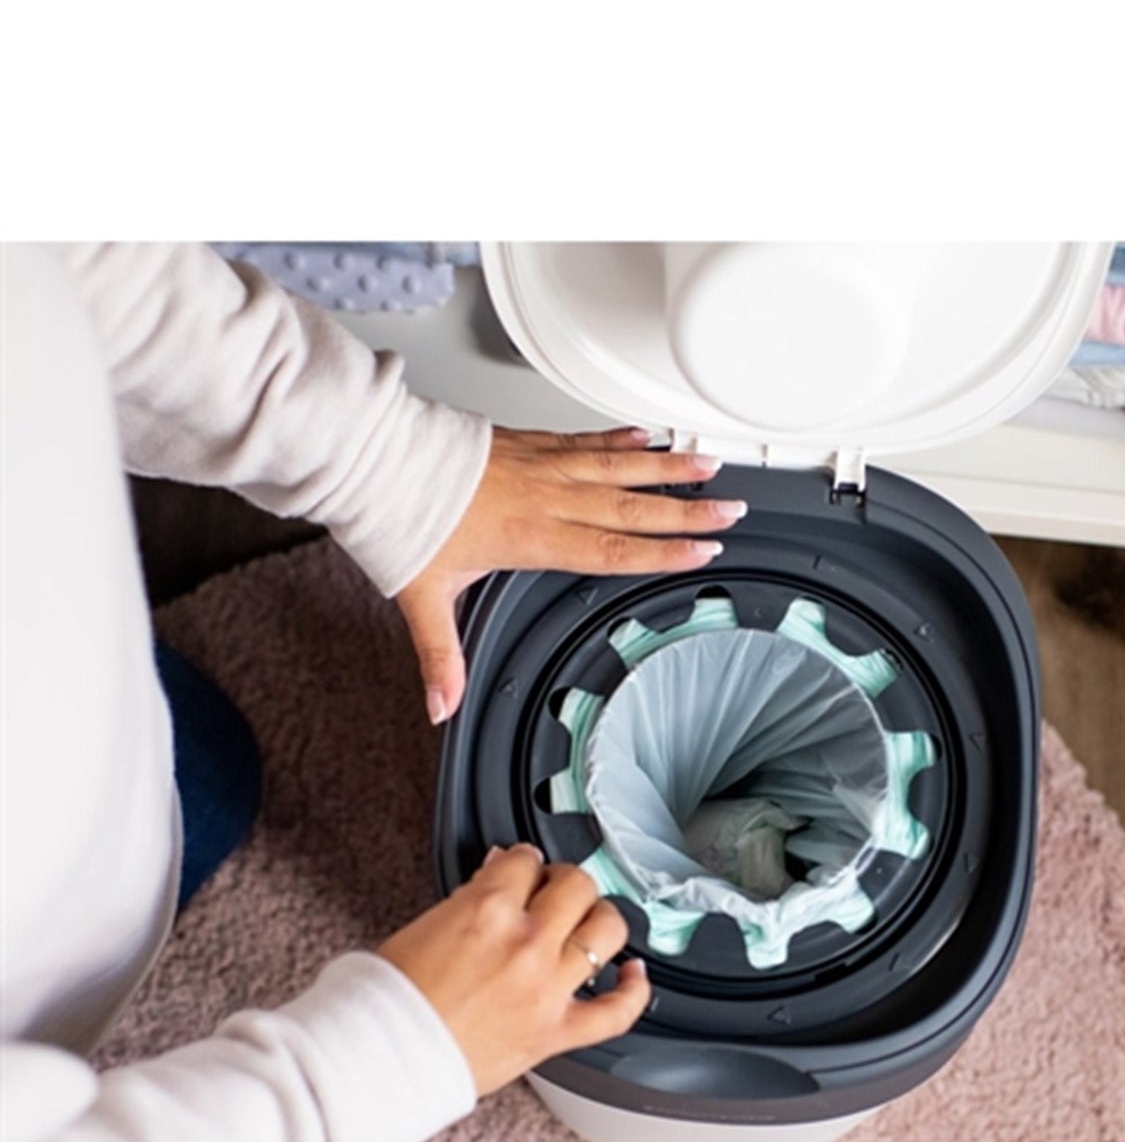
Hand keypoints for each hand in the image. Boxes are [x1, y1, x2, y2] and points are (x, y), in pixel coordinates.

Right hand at [377, 843, 649, 1097]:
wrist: (380, 1059)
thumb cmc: (389, 1000)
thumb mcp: (423, 926)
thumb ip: (471, 896)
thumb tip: (500, 871)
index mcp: (486, 909)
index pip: (527, 860)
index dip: (524, 863)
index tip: (523, 871)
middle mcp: (525, 942)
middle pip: (576, 885)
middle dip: (564, 883)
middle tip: (553, 894)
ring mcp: (547, 987)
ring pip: (607, 931)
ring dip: (600, 921)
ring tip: (588, 925)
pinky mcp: (556, 1032)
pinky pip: (617, 1011)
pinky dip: (634, 991)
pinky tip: (633, 974)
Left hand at [396, 425, 746, 723]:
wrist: (377, 458)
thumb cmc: (402, 519)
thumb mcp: (422, 598)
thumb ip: (440, 657)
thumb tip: (442, 705)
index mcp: (532, 537)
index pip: (612, 548)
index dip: (661, 551)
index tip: (703, 550)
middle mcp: (547, 497)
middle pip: (631, 506)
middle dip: (686, 510)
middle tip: (730, 507)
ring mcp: (542, 465)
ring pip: (618, 465)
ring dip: (667, 465)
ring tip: (706, 463)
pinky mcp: (529, 443)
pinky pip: (587, 440)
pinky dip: (620, 438)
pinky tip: (646, 436)